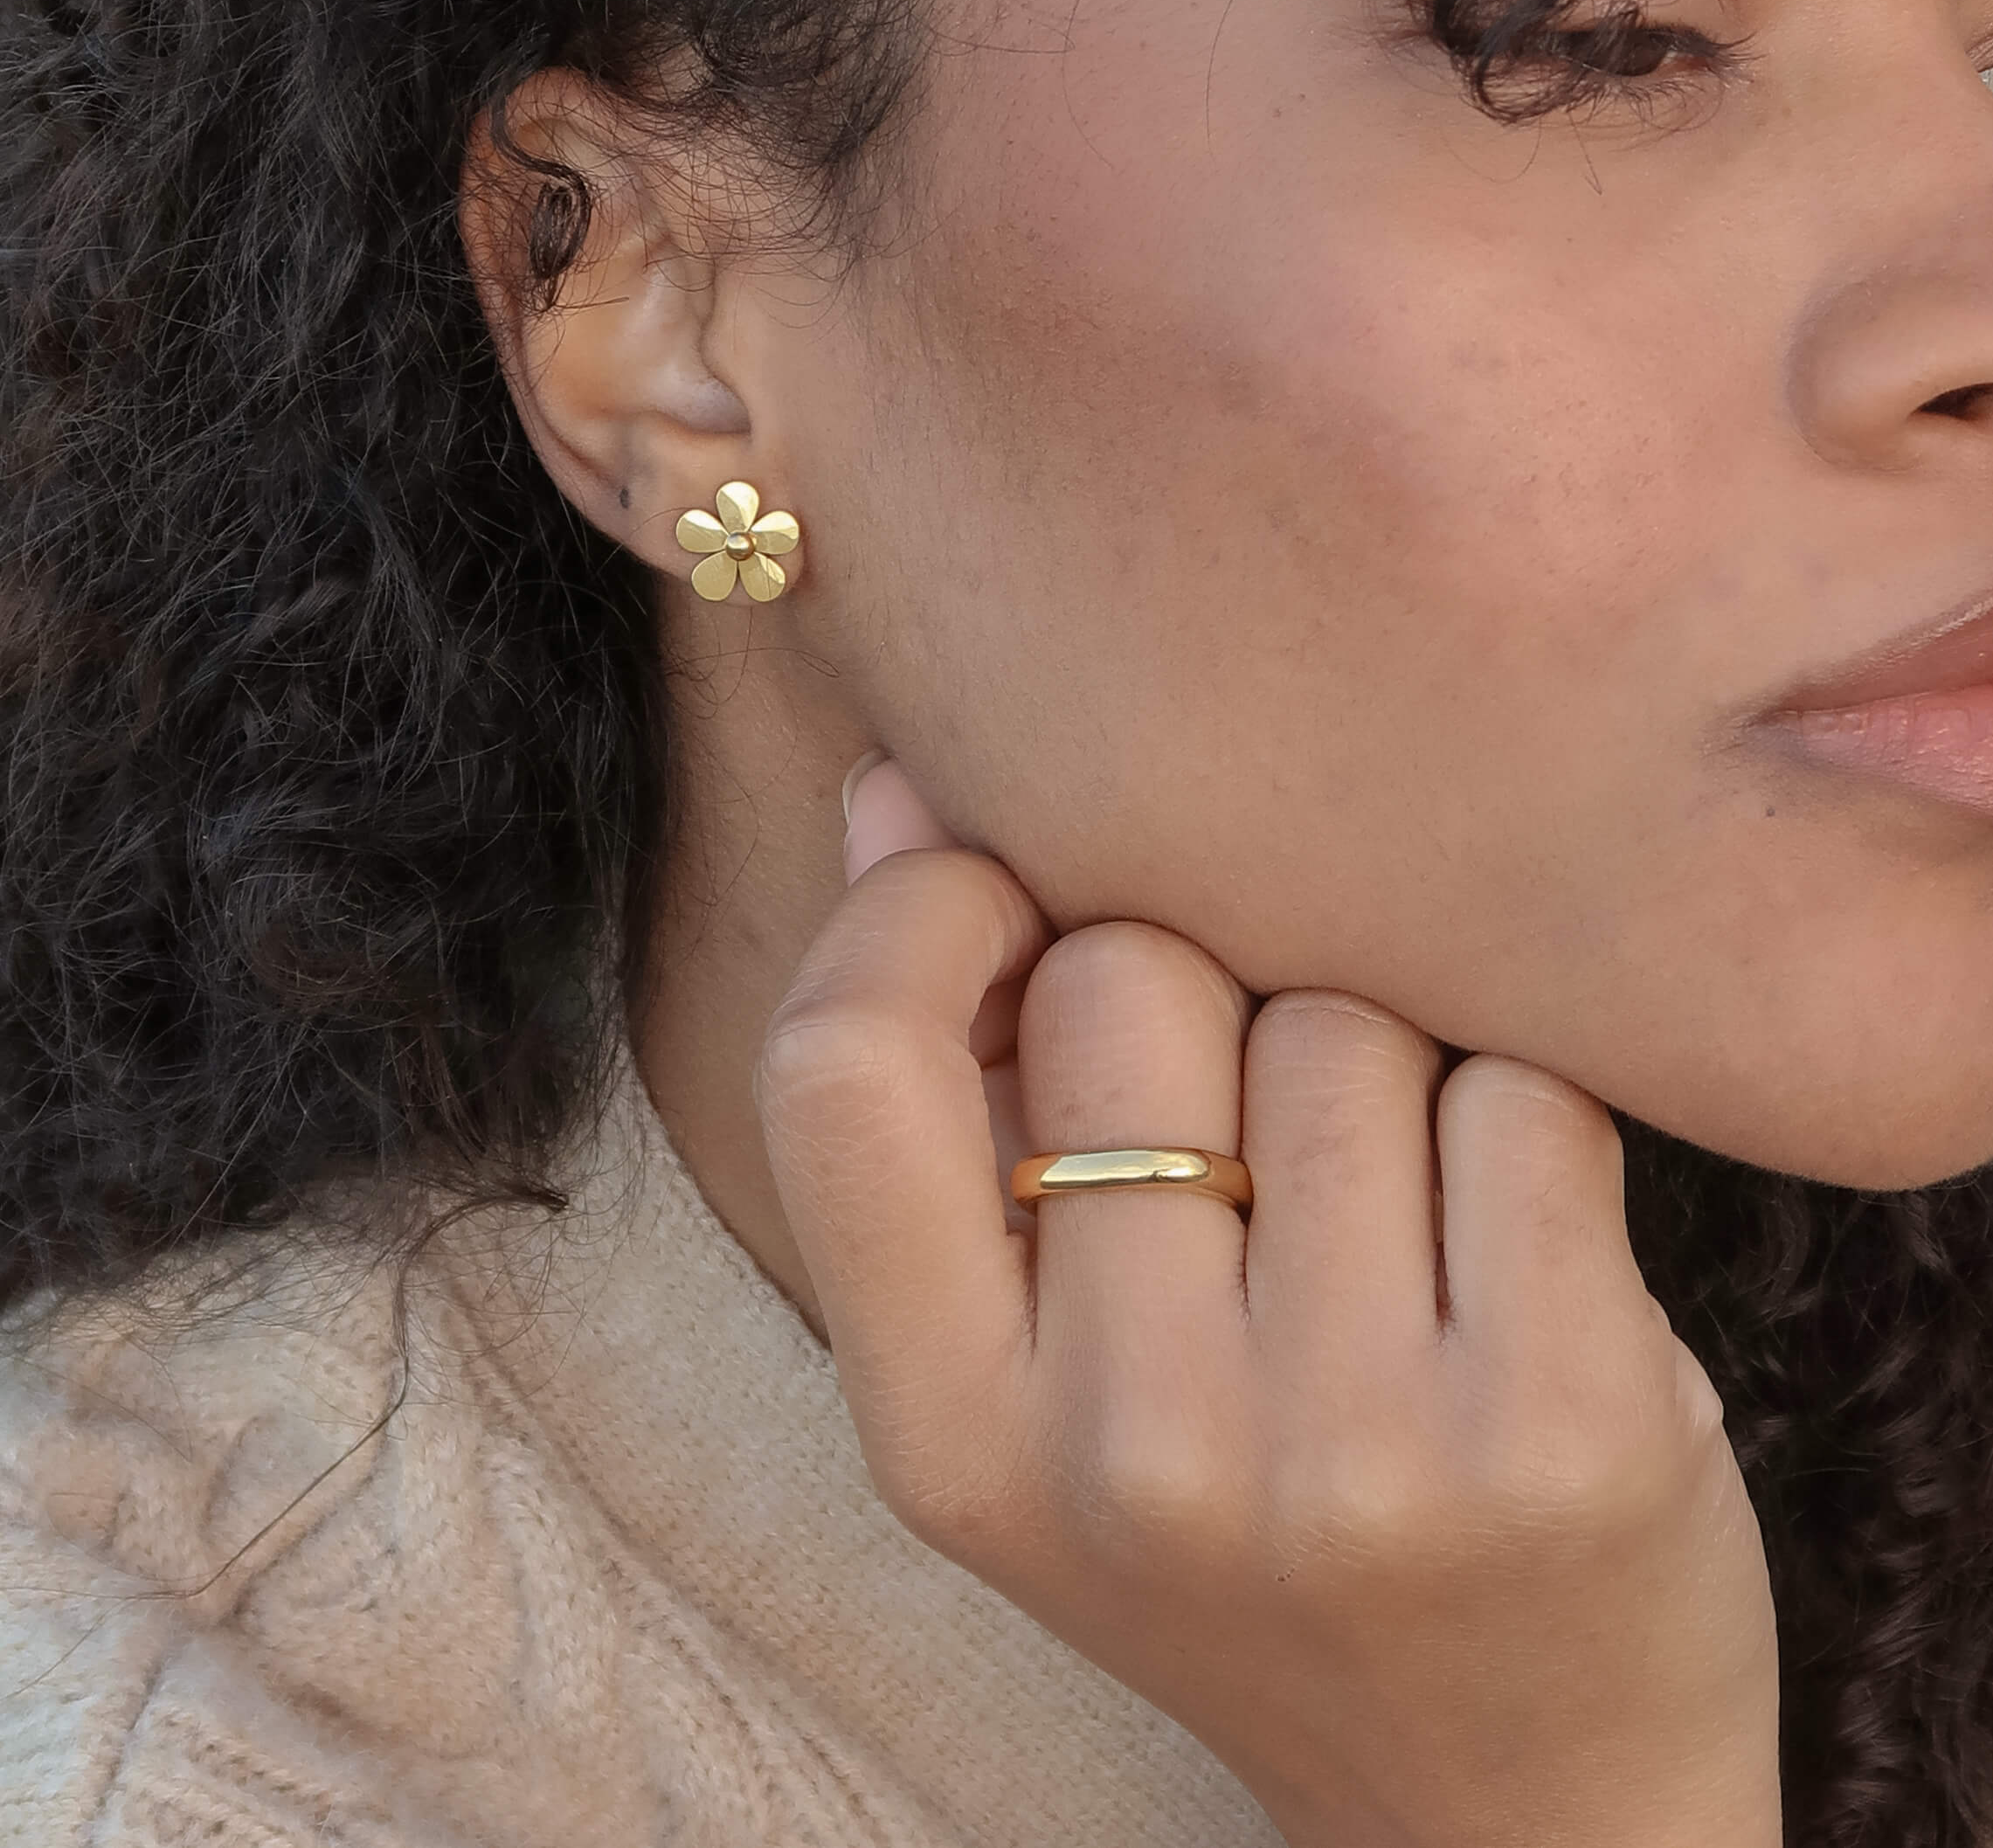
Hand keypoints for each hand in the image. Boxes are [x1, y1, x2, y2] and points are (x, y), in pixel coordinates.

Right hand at [757, 757, 1780, 1847]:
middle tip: (1241, 1133)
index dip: (918, 915)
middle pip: (1125, 977)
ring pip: (1342, 1014)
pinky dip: (1514, 1116)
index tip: (1010, 907)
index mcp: (946, 1444)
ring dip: (1369, 1060)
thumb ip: (944, 1091)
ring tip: (1380, 1221)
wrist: (1502, 1801)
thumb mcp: (1029, 1381)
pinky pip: (1520, 1086)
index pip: (844, 1063)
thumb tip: (898, 788)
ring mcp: (1353, 1452)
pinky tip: (1506, 1246)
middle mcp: (1129, 1456)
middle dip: (1192, 987)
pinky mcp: (1568, 1425)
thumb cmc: (1242, 1535)